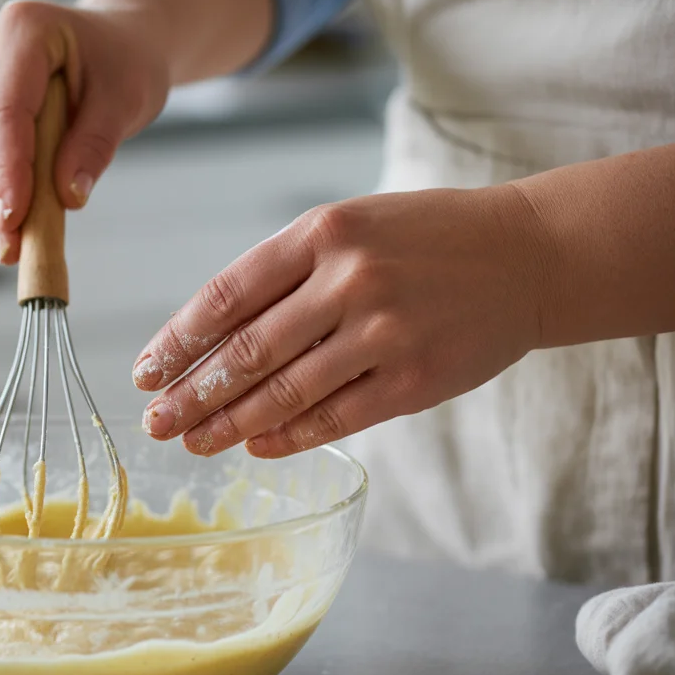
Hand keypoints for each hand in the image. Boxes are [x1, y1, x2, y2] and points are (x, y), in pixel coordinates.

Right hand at [0, 0, 169, 263]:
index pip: (7, 109)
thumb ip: (95, 144)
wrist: (119, 44)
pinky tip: (5, 231)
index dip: (8, 168)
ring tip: (8, 249)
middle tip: (9, 249)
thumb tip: (68, 197)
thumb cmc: (126, 63)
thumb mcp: (127, 99)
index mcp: (24, 27)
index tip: (14, 218)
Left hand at [133, 186, 549, 457]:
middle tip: (155, 422)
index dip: (178, 341)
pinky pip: (335, 419)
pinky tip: (256, 447)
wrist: (529, 255)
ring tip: (193, 442)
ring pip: (285, 392)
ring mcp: (385, 332)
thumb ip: (286, 274)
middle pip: (246, 352)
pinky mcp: (415, 380)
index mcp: (323, 232)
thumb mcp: (350, 227)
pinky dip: (289, 437)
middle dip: (191, 394)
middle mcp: (350, 280)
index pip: (227, 295)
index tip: (145, 372)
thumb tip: (211, 341)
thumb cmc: (425, 240)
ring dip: (229, 425)